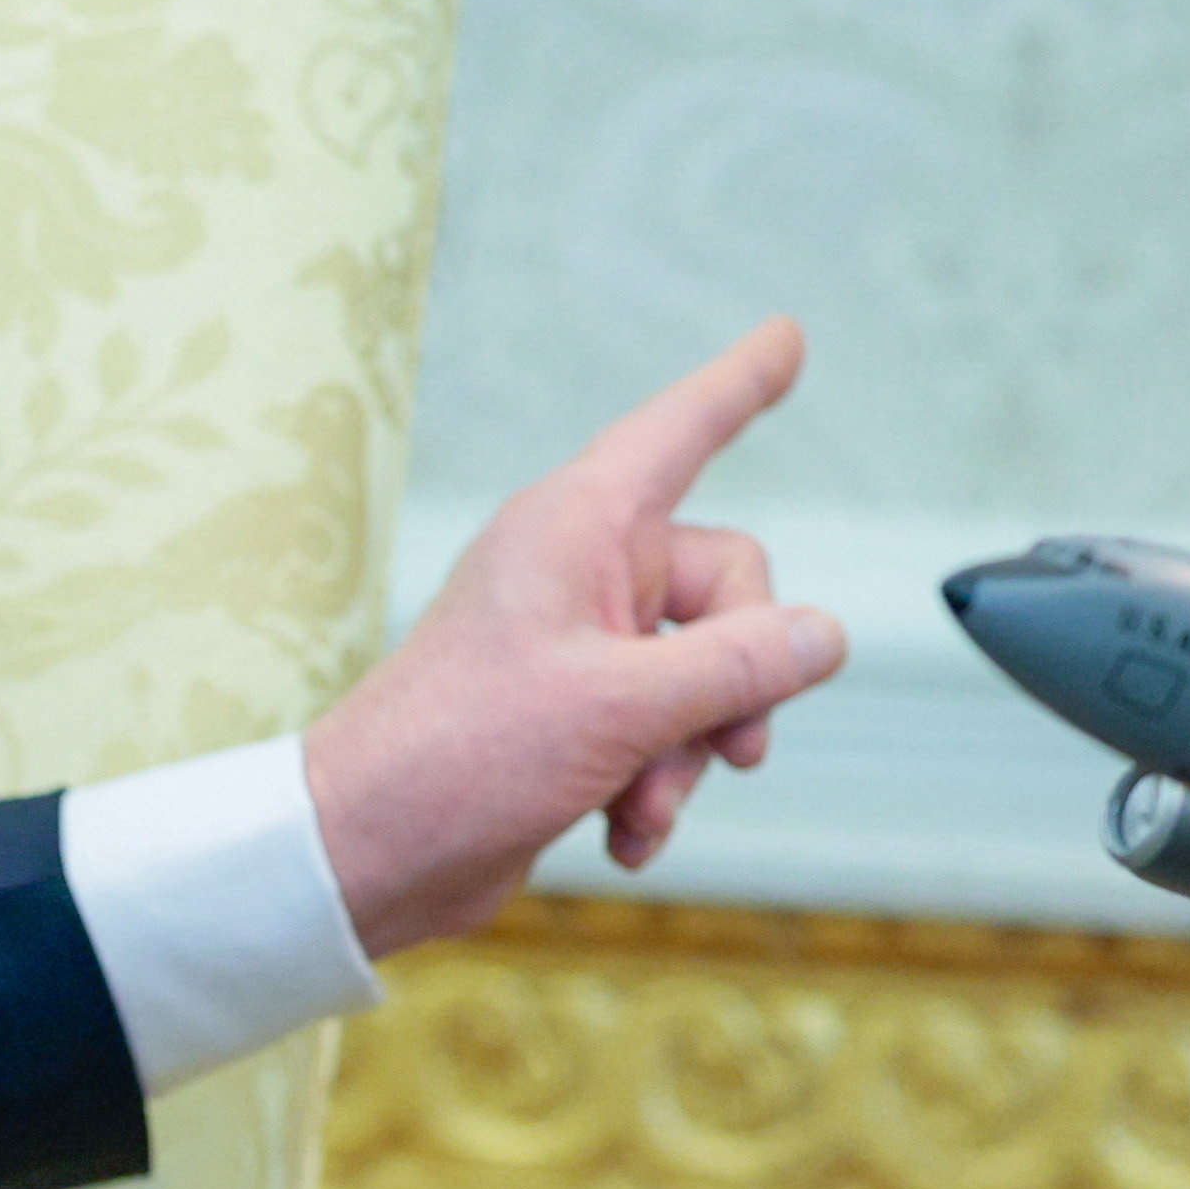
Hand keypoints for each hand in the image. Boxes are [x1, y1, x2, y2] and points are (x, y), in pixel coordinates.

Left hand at [301, 321, 844, 957]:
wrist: (365, 853)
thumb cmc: (460, 756)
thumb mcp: (621, 708)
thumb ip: (737, 666)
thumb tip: (824, 633)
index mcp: (577, 525)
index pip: (681, 430)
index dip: (741, 384)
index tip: (787, 335)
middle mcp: (578, 569)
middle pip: (729, 589)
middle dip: (737, 683)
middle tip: (728, 751)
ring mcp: (576, 641)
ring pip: (702, 672)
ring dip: (690, 751)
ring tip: (643, 804)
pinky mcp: (572, 711)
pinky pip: (662, 728)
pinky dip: (656, 784)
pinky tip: (626, 835)